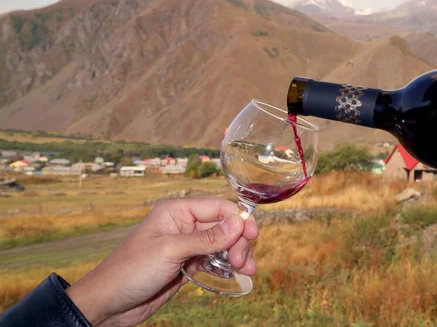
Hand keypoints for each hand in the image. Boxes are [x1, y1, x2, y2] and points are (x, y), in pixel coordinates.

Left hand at [66, 198, 258, 325]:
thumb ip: (207, 238)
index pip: (217, 207)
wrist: (108, 303)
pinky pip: (214, 260)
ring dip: (237, 254)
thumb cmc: (131, 270)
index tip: (252, 235)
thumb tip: (239, 222)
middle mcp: (184, 225)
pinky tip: (237, 274)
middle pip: (224, 226)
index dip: (238, 219)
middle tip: (243, 261)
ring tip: (247, 270)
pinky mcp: (188, 265)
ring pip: (222, 244)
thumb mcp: (171, 251)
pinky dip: (227, 266)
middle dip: (238, 241)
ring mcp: (186, 245)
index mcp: (177, 211)